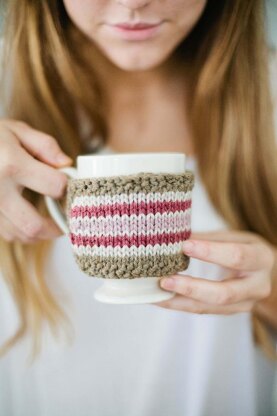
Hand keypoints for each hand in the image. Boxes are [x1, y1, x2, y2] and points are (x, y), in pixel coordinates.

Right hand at [0, 120, 72, 242]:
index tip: (69, 186)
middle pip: (33, 225)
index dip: (67, 187)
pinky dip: (21, 231)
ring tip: (48, 222)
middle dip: (55, 228)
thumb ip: (46, 146)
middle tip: (65, 221)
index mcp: (12, 165)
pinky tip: (27, 219)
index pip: (54, 186)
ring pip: (19, 234)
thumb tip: (67, 165)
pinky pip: (5, 233)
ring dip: (39, 233)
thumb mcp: (17, 131)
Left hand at [155, 230, 274, 314]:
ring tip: (154, 293)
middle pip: (224, 293)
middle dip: (191, 288)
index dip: (210, 252)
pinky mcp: (230, 312)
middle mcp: (257, 286)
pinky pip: (202, 310)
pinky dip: (179, 304)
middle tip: (165, 281)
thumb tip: (173, 236)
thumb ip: (207, 239)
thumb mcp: (232, 237)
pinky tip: (160, 298)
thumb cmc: (244, 248)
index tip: (184, 246)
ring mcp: (245, 304)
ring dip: (179, 301)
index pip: (236, 256)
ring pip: (209, 307)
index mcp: (260, 258)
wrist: (263, 272)